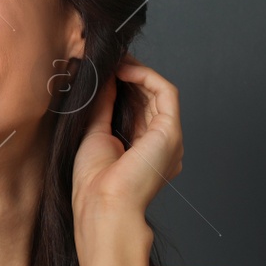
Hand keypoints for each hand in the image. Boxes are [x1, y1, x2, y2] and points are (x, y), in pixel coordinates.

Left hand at [71, 54, 183, 241]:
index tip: (106, 71)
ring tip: (116, 61)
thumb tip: (106, 79)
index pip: (138, 109)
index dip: (124, 86)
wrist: (102, 205)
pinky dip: (146, 76)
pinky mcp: (170, 132)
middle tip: (111, 60)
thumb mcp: (95, 134)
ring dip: (137, 72)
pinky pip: (165, 92)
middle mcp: (160, 146)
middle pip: (149, 99)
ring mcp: (169, 139)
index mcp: (144, 151)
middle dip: (130, 76)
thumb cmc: (94, 184)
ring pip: (159, 93)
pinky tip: (125, 70)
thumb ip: (103, 106)